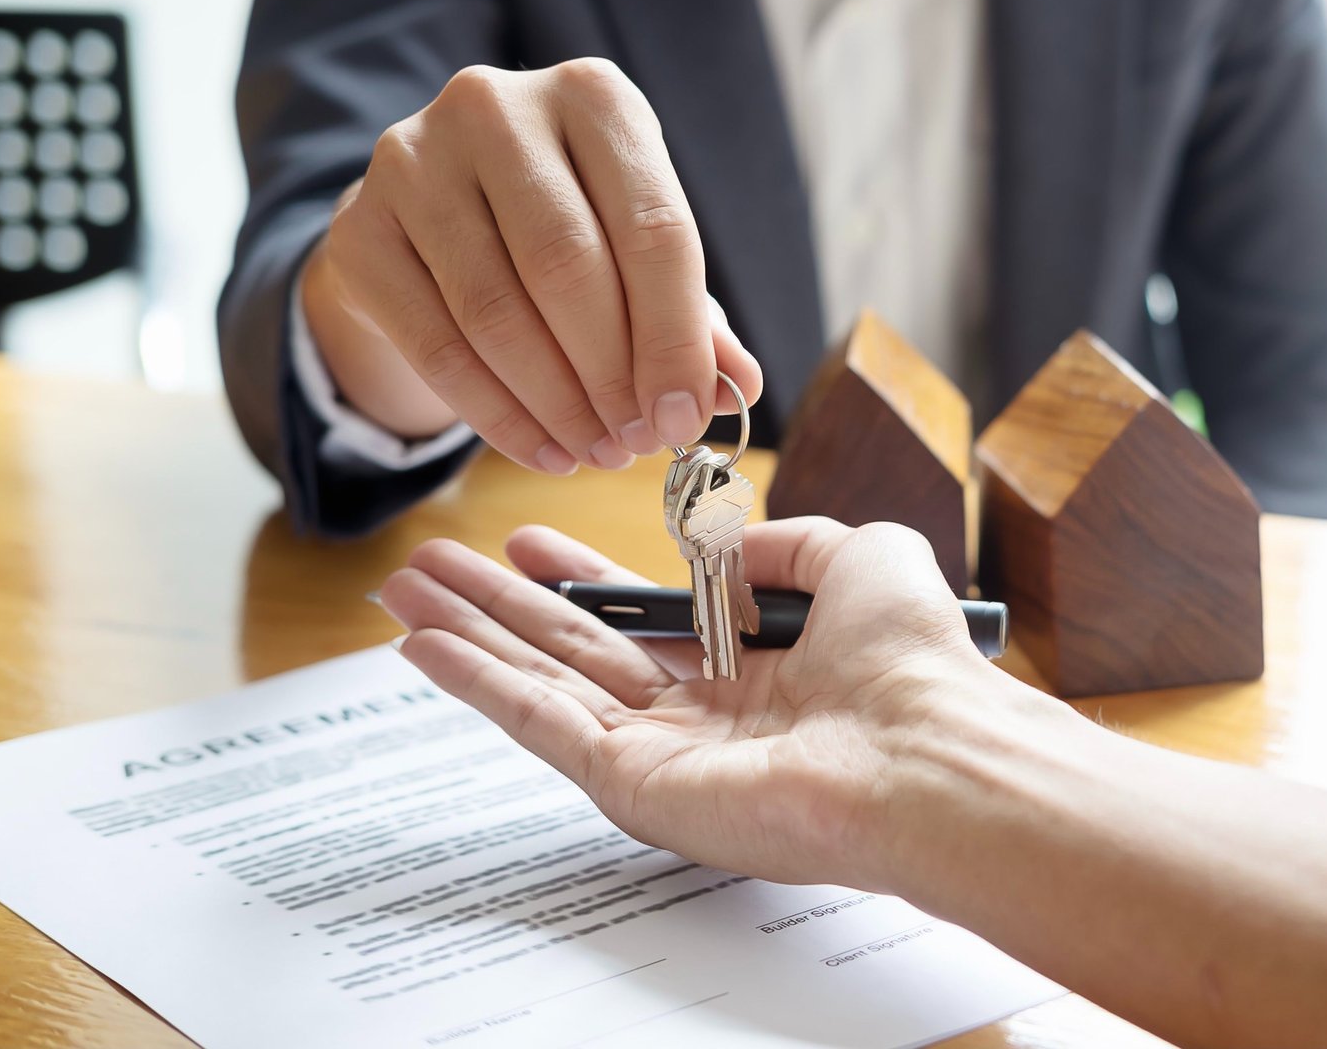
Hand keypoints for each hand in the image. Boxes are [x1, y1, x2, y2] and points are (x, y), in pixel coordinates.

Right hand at [302, 59, 763, 472]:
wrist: (435, 213)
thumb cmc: (567, 227)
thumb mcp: (638, 251)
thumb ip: (693, 314)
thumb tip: (739, 387)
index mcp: (593, 96)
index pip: (652, 229)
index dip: (674, 338)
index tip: (685, 417)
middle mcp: (498, 107)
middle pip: (568, 268)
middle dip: (612, 375)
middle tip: (636, 443)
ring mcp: (414, 159)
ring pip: (497, 312)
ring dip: (557, 404)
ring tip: (595, 452)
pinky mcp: (361, 226)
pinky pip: (437, 344)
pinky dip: (498, 414)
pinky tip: (542, 449)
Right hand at [379, 519, 1018, 888]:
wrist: (925, 747)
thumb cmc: (913, 660)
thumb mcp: (862, 556)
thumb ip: (788, 541)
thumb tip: (728, 545)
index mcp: (752, 669)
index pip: (643, 619)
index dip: (581, 577)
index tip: (527, 539)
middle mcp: (700, 717)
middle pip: (575, 648)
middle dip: (499, 604)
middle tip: (430, 565)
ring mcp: (661, 755)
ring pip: (542, 682)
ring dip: (468, 636)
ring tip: (401, 592)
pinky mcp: (634, 787)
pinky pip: (540, 724)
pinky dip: (476, 683)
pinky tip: (424, 646)